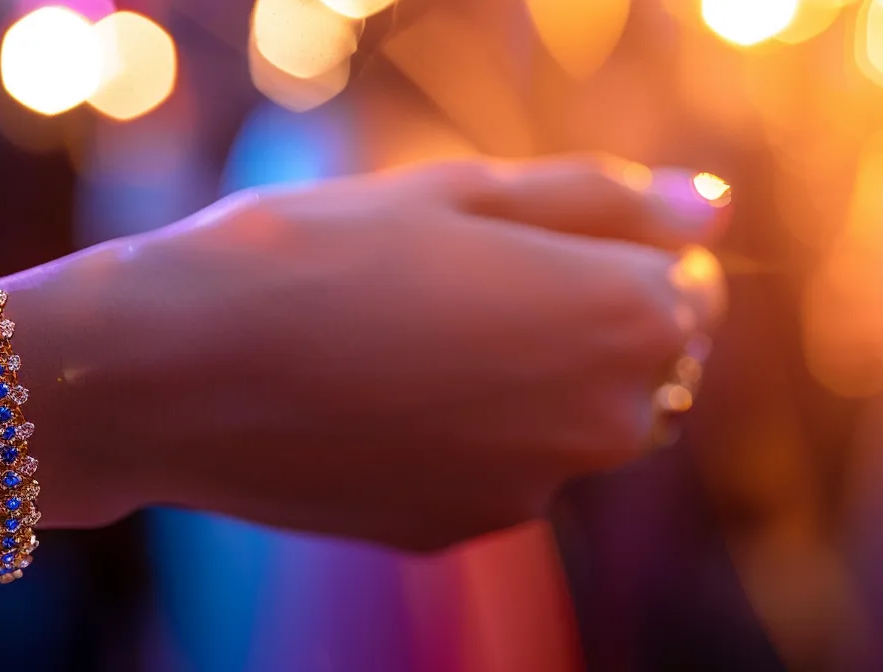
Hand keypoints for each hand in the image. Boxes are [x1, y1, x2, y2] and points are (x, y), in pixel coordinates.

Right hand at [29, 157, 728, 550]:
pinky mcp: (456, 530)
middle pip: (633, 367)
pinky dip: (455, 436)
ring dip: (516, 385)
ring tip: (399, 338)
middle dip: (573, 324)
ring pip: (558, 426)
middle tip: (451, 280)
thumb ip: (599, 201)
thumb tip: (706, 210)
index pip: (684, 286)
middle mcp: (604, 422)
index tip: (521, 238)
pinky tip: (366, 397)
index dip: (609, 252)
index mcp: (625, 318)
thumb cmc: (312, 252)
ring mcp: (530, 491)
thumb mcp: (458, 193)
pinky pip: (489, 472)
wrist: (176, 372)